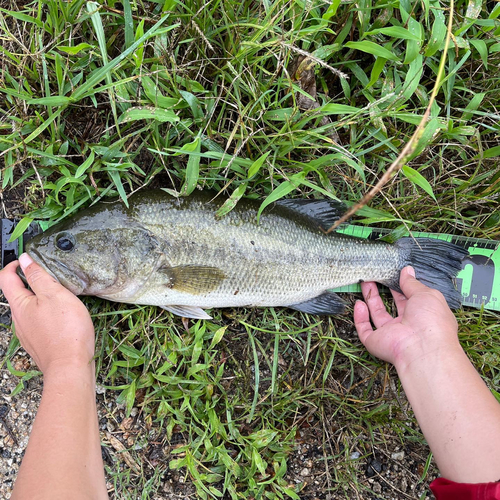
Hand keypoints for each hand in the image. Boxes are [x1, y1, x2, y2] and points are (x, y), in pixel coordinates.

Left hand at [0, 253, 94, 375]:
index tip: (28, 260)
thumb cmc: (65, 331)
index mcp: (19, 305)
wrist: (71, 366)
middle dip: (31, 283)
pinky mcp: (39, 343)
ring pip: (29, 310)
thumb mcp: (54, 294)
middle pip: (18, 295)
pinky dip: (47, 315)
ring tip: (61, 297)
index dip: (14, 265)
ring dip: (41, 300)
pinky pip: (39, 323)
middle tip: (51, 277)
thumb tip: (25, 260)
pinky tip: (63, 318)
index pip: (5, 279)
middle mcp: (19, 320)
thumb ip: (38, 276)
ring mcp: (28, 334)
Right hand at [354, 266, 460, 370]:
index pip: (410, 298)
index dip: (402, 286)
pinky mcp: (376, 342)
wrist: (422, 348)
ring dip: (370, 299)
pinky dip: (360, 318)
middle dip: (383, 290)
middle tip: (376, 276)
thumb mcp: (426, 294)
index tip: (393, 273)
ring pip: (377, 315)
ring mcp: (391, 334)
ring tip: (365, 282)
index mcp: (423, 315)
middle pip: (392, 306)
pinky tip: (359, 304)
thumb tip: (407, 271)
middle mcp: (407, 325)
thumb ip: (412, 283)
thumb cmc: (431, 321)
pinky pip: (365, 329)